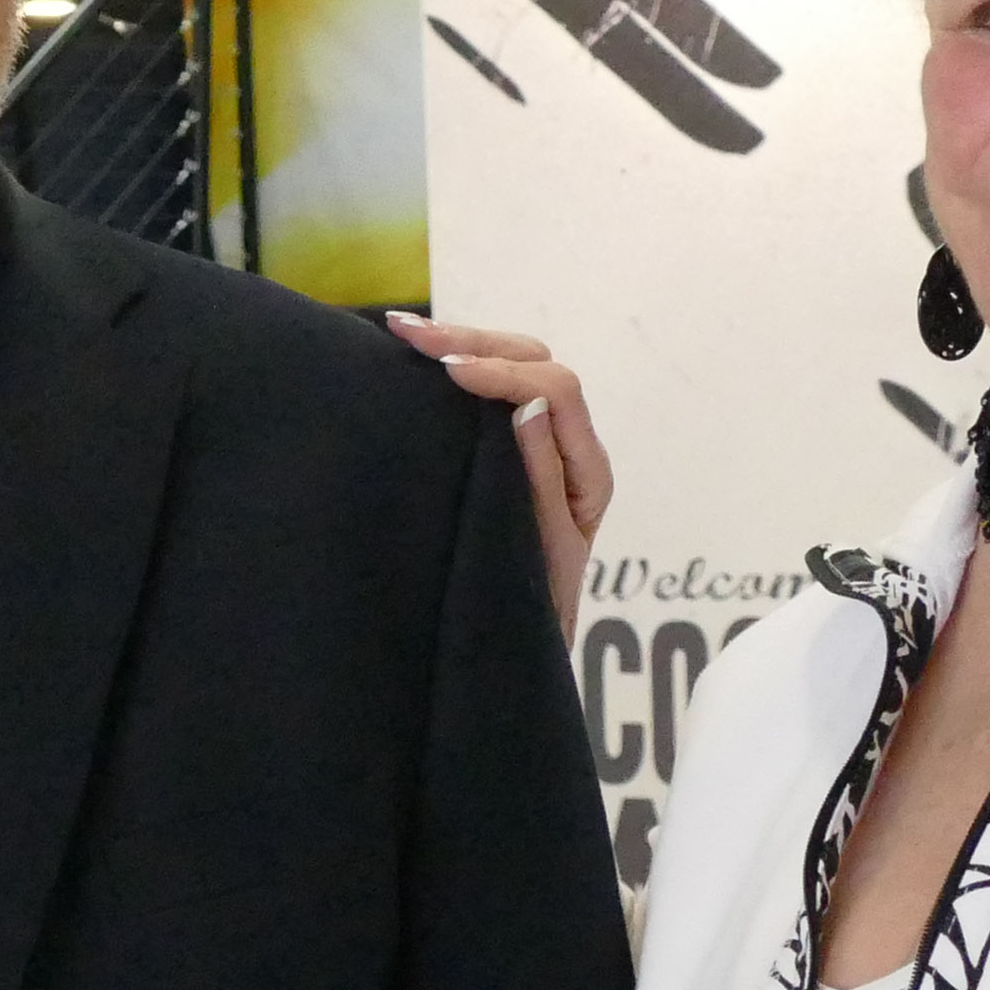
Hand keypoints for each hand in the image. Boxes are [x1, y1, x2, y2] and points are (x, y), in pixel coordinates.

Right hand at [395, 316, 609, 633]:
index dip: (502, 373)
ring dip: (463, 344)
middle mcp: (572, 450)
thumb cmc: (533, 614)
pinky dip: (457, 368)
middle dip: (475, 342)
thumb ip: (539, 478)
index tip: (445, 372)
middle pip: (536, 363)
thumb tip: (529, 405)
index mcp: (588, 474)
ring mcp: (543, 448)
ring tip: (401, 333)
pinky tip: (414, 360)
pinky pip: (494, 394)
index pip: (556, 393)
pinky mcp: (512, 453)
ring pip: (516, 368)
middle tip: (408, 336)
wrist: (522, 656)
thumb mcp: (539, 551)